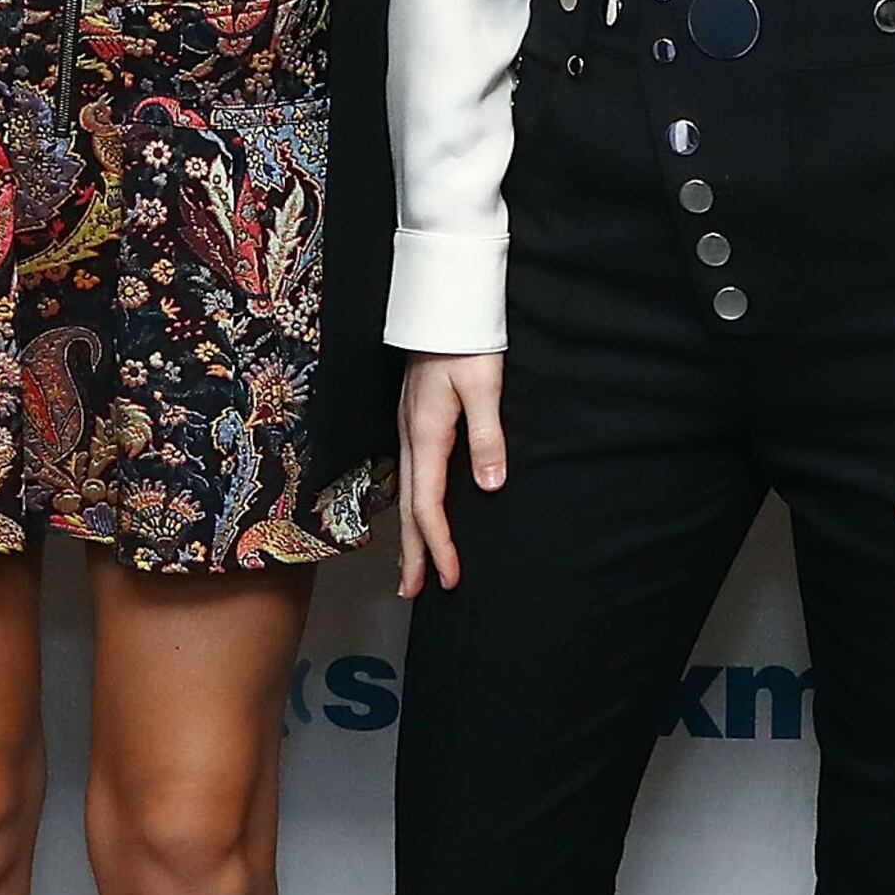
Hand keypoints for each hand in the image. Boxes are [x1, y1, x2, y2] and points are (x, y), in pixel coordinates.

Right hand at [396, 352, 506, 599]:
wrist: (444, 301)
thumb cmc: (465, 338)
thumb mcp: (484, 385)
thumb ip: (487, 436)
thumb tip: (488, 486)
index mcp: (426, 434)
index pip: (428, 504)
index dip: (438, 544)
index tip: (450, 577)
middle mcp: (410, 436)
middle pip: (408, 507)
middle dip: (412, 552)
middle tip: (413, 592)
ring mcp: (408, 428)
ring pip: (406, 492)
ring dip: (409, 533)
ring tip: (412, 567)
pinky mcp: (414, 420)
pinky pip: (410, 474)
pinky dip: (413, 505)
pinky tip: (418, 512)